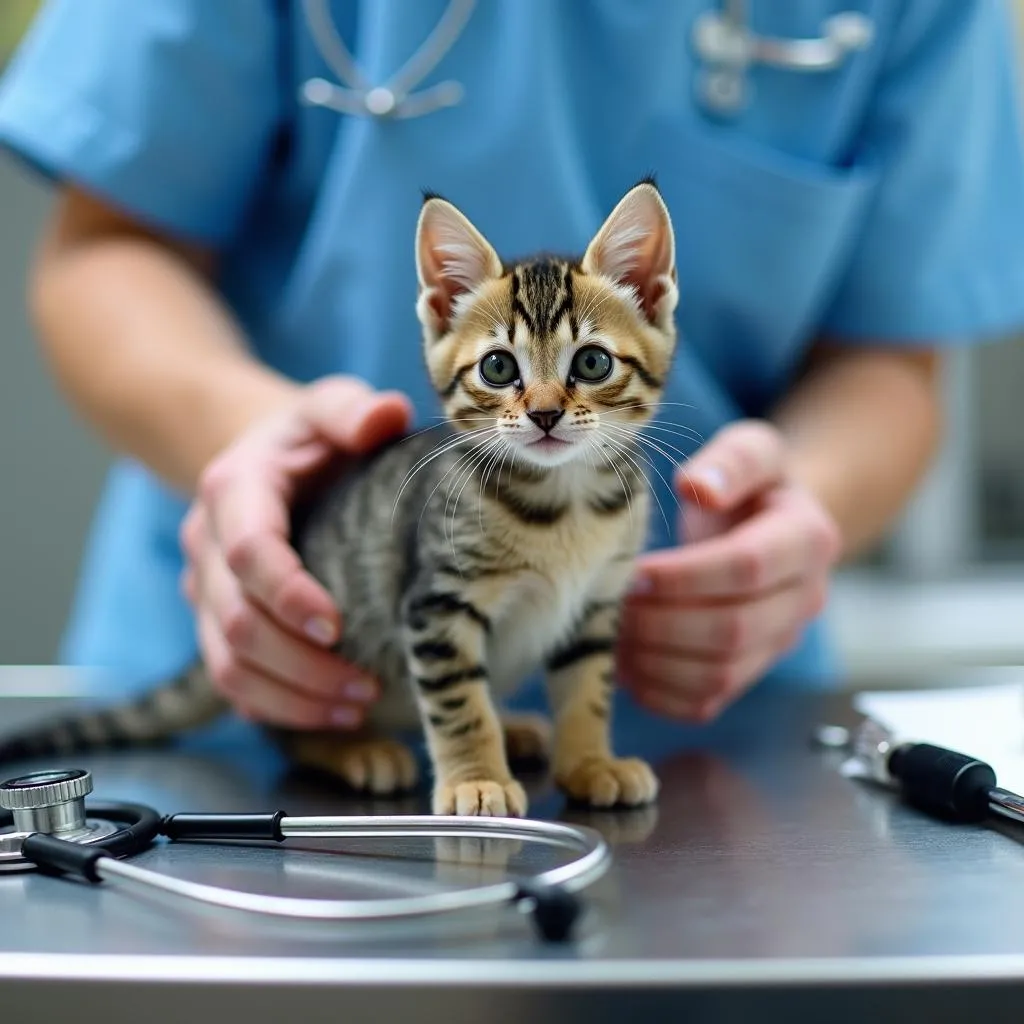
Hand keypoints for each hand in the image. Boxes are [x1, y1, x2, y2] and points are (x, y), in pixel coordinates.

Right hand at [180, 376, 412, 728]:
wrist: (263, 459)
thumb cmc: (308, 438)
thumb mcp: (328, 407)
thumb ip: (352, 410)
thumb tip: (387, 416)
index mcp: (235, 490)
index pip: (249, 552)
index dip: (287, 595)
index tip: (337, 627)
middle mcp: (207, 544)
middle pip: (235, 623)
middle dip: (299, 665)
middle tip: (366, 686)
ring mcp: (205, 590)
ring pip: (227, 665)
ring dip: (289, 698)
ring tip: (356, 708)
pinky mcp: (214, 621)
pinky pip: (230, 681)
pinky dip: (274, 708)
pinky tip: (327, 716)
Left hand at [616, 420, 840, 722]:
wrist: (771, 528)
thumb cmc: (748, 485)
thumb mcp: (750, 449)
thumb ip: (730, 461)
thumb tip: (698, 488)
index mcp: (808, 539)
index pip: (748, 568)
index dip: (685, 576)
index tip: (633, 572)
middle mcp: (804, 601)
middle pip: (733, 629)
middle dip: (661, 622)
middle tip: (607, 606)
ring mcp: (778, 645)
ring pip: (718, 675)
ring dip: (653, 661)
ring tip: (607, 634)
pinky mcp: (748, 674)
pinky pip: (705, 704)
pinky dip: (656, 693)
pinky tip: (620, 663)